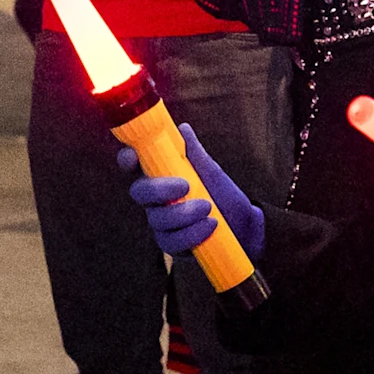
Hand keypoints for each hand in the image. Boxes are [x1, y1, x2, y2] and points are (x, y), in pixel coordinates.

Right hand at [119, 122, 263, 258]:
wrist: (245, 229)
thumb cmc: (225, 197)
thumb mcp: (213, 173)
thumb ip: (195, 153)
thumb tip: (183, 129)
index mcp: (162, 176)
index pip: (135, 165)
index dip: (127, 159)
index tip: (133, 156)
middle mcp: (156, 199)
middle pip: (139, 192)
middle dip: (159, 189)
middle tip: (185, 185)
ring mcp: (161, 223)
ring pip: (157, 219)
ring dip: (184, 213)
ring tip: (209, 207)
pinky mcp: (171, 244)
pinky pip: (170, 242)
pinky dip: (191, 233)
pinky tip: (210, 226)